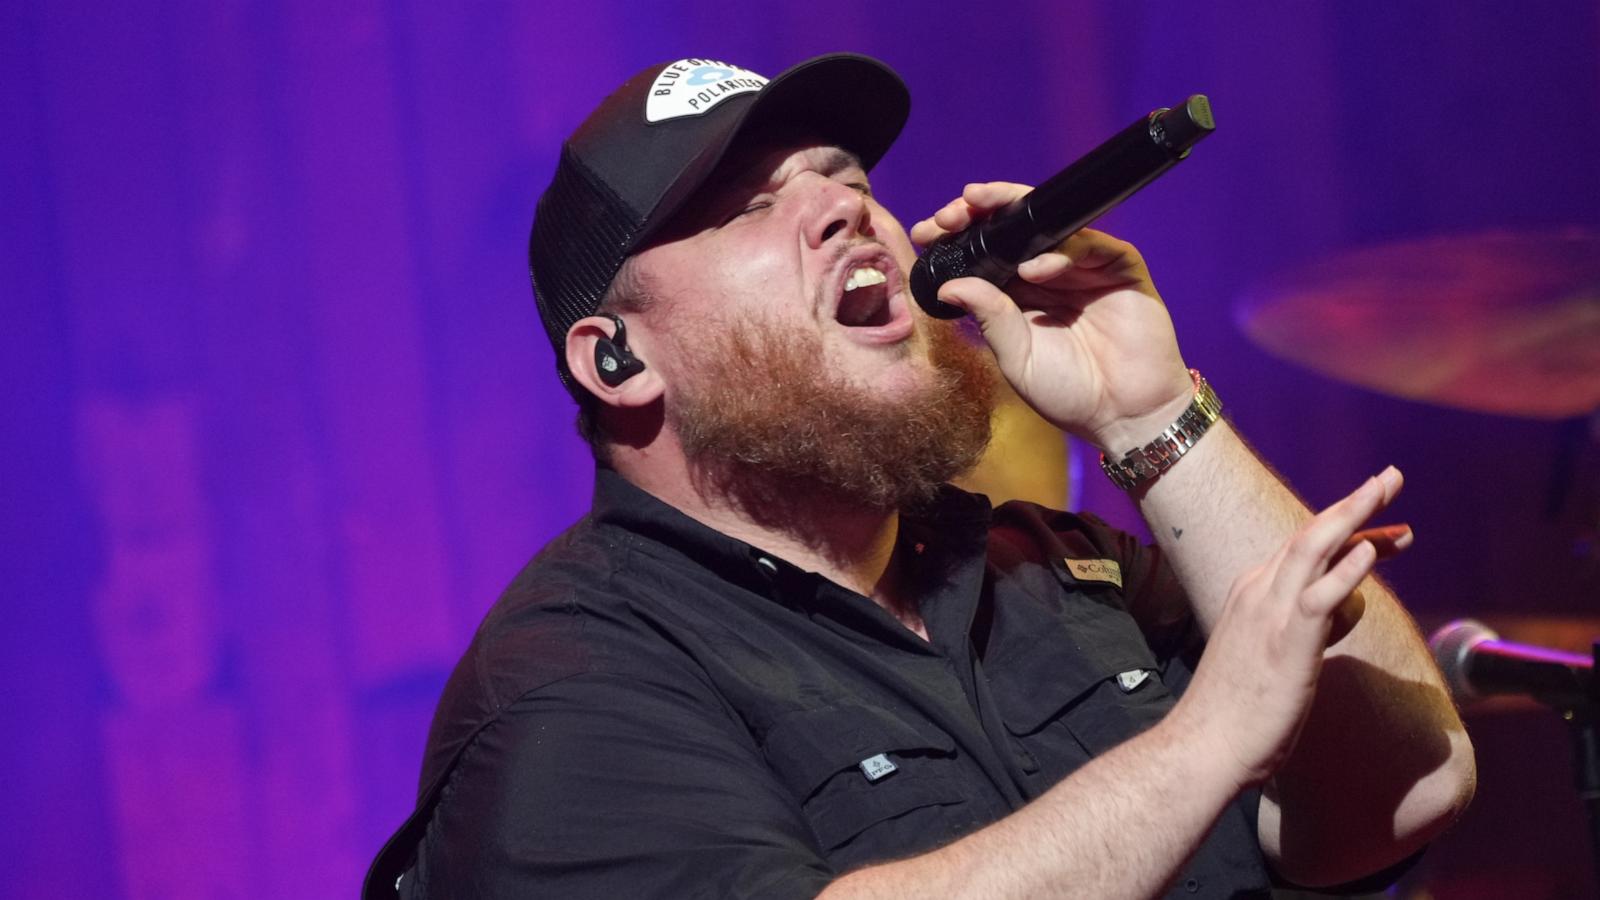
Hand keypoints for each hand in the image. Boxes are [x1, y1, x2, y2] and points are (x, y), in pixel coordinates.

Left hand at [909, 183, 1193, 451]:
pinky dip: (1060, 251)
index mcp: (1019, 292)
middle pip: (1011, 228)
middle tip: (948, 214)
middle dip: (977, 213)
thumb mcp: (1016, 357)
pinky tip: (1034, 268)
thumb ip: (988, 317)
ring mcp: (1085, 267)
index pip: (983, 252)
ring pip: (1048, 224)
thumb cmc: (1069, 393)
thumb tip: (947, 286)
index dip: (955, 238)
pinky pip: (1090, 245)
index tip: (925, 233)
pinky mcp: (1120, 267)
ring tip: (978, 219)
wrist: (1125, 415)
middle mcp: (1049, 272)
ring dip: (1009, 216)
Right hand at [1166, 466, 1411, 790]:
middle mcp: (1256, 592)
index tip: (1380, 528)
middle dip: (1353, 504)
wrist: (1203, 746)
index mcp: (1249, 594)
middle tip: (1390, 477)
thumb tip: (1334, 618)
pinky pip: (1321, 595)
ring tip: (1385, 487)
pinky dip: (1347, 567)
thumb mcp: (1264, 659)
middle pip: (1311, 534)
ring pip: (1314, 547)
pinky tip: (1370, 549)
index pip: (1303, 549)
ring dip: (1353, 514)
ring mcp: (1268, 612)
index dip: (1345, 531)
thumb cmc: (1233, 713)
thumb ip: (1297, 631)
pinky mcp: (1286, 640)